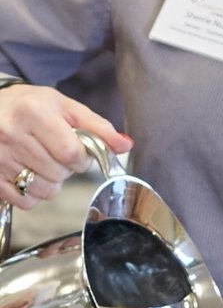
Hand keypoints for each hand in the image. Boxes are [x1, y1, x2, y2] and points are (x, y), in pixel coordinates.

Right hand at [0, 85, 132, 205]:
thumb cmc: (29, 106)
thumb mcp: (64, 106)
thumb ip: (97, 127)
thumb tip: (126, 145)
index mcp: (34, 113)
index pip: (71, 153)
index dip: (82, 158)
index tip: (78, 151)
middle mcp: (12, 135)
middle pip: (58, 173)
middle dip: (67, 168)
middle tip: (56, 153)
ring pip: (44, 190)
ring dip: (52, 182)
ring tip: (42, 162)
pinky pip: (25, 201)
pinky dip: (33, 193)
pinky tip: (28, 173)